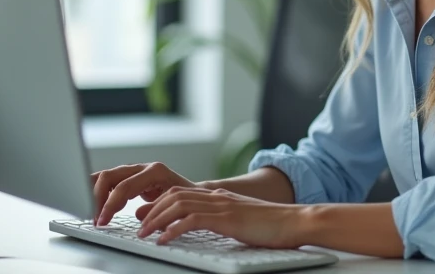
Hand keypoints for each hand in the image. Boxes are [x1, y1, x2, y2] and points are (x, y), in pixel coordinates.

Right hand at [92, 162, 197, 225]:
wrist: (194, 193)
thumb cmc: (187, 200)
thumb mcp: (175, 206)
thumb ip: (158, 209)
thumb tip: (139, 215)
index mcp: (154, 172)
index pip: (123, 187)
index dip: (109, 205)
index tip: (102, 221)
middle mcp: (142, 167)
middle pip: (109, 176)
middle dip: (97, 199)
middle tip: (95, 220)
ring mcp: (135, 170)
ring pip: (106, 176)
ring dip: (94, 195)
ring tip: (91, 214)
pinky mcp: (130, 177)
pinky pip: (110, 181)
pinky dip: (99, 192)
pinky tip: (94, 205)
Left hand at [135, 186, 306, 247]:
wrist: (295, 221)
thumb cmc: (272, 226)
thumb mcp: (241, 220)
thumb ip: (222, 220)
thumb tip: (204, 227)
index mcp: (219, 196)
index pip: (180, 193)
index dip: (159, 204)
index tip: (146, 218)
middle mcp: (217, 197)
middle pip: (174, 195)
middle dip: (152, 210)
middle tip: (139, 227)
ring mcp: (222, 206)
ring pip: (178, 205)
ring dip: (157, 219)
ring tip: (145, 234)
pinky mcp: (227, 219)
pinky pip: (193, 220)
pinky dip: (174, 229)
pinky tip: (165, 240)